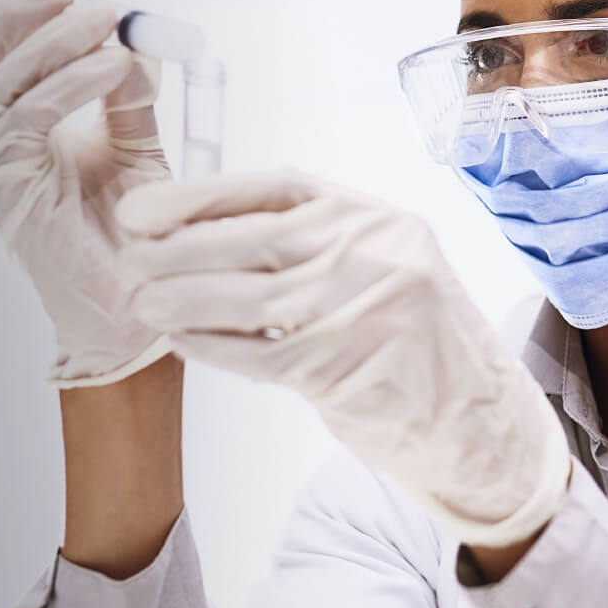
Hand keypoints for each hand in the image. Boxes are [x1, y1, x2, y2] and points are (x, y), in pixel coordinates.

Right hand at [0, 0, 171, 386]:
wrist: (139, 318)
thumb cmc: (137, 242)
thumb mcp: (139, 154)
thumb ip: (127, 100)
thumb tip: (132, 41)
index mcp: (22, 134)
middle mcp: (0, 148)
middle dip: (11, 9)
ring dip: (52, 41)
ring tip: (105, 17)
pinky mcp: (13, 194)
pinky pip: (27, 121)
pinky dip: (69, 85)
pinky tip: (110, 66)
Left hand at [114, 169, 570, 546]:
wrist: (478, 418)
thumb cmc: (416, 341)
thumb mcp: (381, 268)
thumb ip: (315, 247)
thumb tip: (205, 234)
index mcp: (378, 219)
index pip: (279, 190)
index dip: (203, 195)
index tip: (144, 208)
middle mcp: (376, 254)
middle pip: (256, 239)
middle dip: (180, 248)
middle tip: (129, 258)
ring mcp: (365, 310)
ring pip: (250, 296)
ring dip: (183, 299)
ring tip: (142, 302)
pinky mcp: (347, 369)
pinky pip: (259, 353)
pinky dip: (212, 346)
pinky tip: (183, 341)